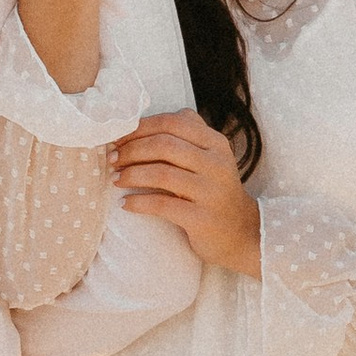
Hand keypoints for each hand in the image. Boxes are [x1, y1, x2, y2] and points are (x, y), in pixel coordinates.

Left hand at [110, 108, 262, 276]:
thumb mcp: (210, 158)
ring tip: (115, 179)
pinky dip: (139, 203)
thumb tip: (141, 123)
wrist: (243, 232)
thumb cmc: (215, 191)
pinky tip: (125, 204)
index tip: (119, 139)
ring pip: (162, 173)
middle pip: (164, 145)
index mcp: (216, 143)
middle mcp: (216, 163)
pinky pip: (162, 205)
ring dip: (131, 175)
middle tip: (112, 160)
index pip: (172, 123)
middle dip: (131, 150)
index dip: (140, 128)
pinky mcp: (202, 218)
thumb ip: (187, 134)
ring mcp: (210, 191)